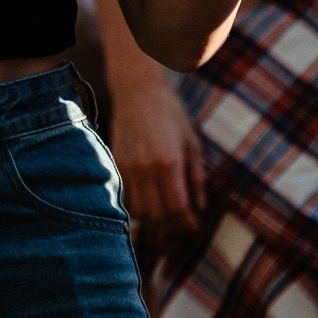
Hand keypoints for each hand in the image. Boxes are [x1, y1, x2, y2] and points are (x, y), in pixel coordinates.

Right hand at [105, 63, 202, 258]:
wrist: (138, 92)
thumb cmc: (170, 115)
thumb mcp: (192, 144)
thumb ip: (197, 178)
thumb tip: (201, 207)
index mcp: (169, 163)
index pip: (177, 207)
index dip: (188, 223)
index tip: (195, 226)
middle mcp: (145, 168)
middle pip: (158, 214)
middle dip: (173, 224)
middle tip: (184, 223)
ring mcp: (127, 166)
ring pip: (139, 210)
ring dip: (155, 218)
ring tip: (167, 215)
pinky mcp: (115, 163)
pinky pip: (125, 197)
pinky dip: (138, 206)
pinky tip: (150, 202)